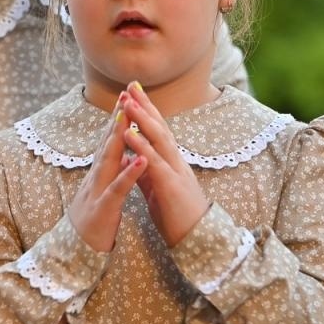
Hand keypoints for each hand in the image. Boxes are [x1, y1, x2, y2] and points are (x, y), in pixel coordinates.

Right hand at [68, 98, 147, 251]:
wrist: (76, 252)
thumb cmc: (93, 223)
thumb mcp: (104, 193)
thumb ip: (113, 174)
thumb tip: (126, 156)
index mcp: (100, 174)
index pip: (110, 141)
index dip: (119, 119)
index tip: (128, 97)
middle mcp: (96, 177)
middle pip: (108, 143)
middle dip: (118, 118)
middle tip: (126, 93)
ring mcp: (98, 191)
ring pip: (110, 160)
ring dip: (119, 138)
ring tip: (130, 117)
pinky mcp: (104, 208)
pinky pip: (118, 189)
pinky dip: (129, 174)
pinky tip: (141, 161)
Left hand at [118, 82, 210, 246]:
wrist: (196, 239)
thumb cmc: (177, 214)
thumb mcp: (158, 188)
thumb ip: (146, 172)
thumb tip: (134, 158)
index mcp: (170, 161)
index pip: (157, 130)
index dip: (146, 111)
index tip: (133, 93)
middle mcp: (175, 161)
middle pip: (160, 127)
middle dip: (145, 105)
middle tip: (132, 84)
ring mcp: (175, 171)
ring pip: (159, 139)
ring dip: (142, 118)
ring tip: (127, 101)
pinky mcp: (171, 185)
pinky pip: (154, 162)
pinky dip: (140, 146)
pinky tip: (128, 134)